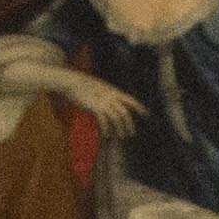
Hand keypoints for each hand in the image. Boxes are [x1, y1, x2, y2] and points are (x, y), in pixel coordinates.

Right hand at [0, 51, 140, 136]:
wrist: (72, 82)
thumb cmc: (82, 85)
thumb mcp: (98, 88)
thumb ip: (105, 95)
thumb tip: (108, 103)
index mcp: (113, 91)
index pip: (130, 100)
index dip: (139, 107)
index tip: (146, 114)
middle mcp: (111, 96)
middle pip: (124, 112)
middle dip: (129, 124)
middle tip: (131, 134)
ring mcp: (104, 102)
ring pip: (117, 118)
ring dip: (120, 129)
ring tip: (121, 137)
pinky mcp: (95, 108)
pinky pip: (104, 121)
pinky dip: (106, 129)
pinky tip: (107, 135)